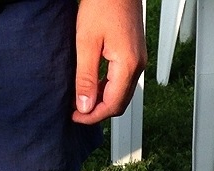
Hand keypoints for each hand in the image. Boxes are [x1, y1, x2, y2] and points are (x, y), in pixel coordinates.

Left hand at [72, 0, 145, 124]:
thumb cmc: (103, 4)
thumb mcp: (87, 42)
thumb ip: (86, 77)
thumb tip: (85, 106)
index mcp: (128, 66)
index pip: (112, 105)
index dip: (92, 116)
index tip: (74, 116)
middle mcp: (138, 66)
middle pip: (119, 104)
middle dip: (97, 112)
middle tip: (76, 111)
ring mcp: (138, 61)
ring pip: (121, 94)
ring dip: (102, 101)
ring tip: (81, 99)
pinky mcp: (134, 55)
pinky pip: (122, 81)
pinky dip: (107, 89)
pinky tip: (92, 85)